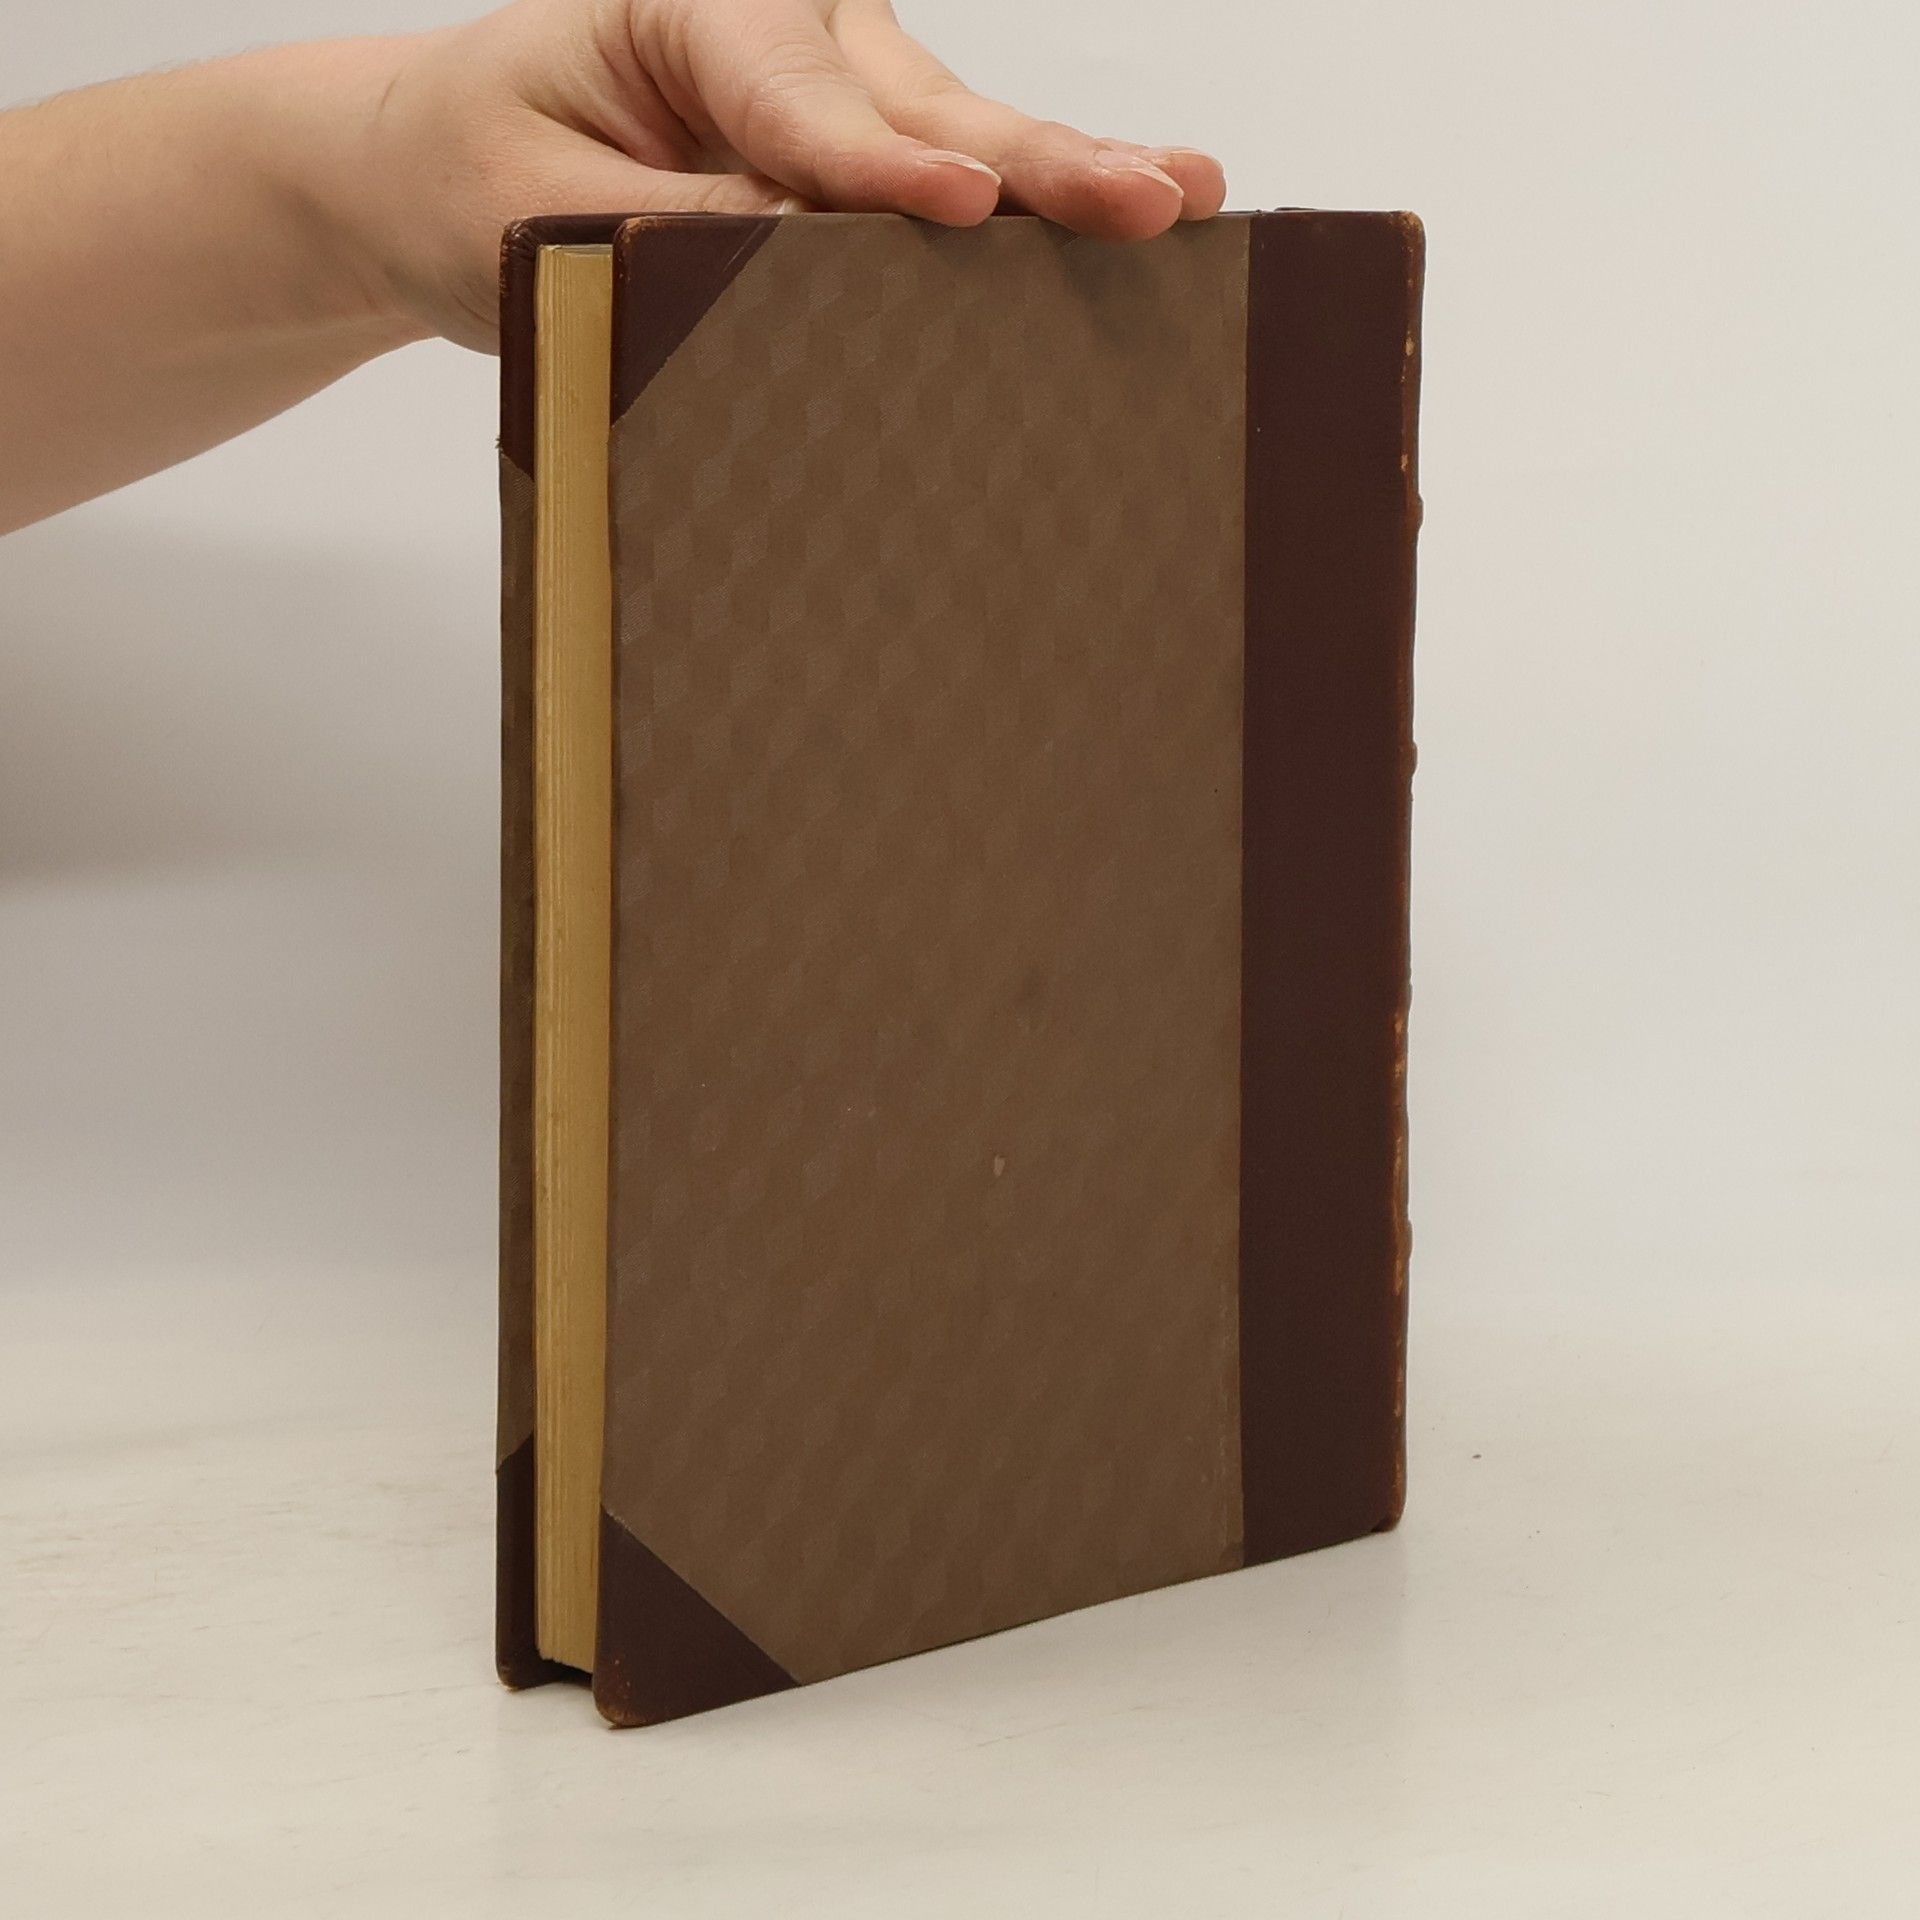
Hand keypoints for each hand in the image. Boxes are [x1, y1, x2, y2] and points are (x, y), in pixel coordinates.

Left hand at [338, 0, 1226, 348]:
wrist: (439, 164)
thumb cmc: (473, 171)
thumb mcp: (538, 217)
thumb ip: (672, 233)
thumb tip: (801, 262)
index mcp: (683, 11)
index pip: (795, 102)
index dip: (878, 168)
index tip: (962, 211)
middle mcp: (780, 28)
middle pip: (921, 107)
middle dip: (1038, 162)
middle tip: (1150, 198)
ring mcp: (833, 83)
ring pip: (961, 131)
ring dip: (1069, 175)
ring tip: (1180, 200)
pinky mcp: (856, 142)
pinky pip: (948, 170)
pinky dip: (1036, 204)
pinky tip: (1131, 206)